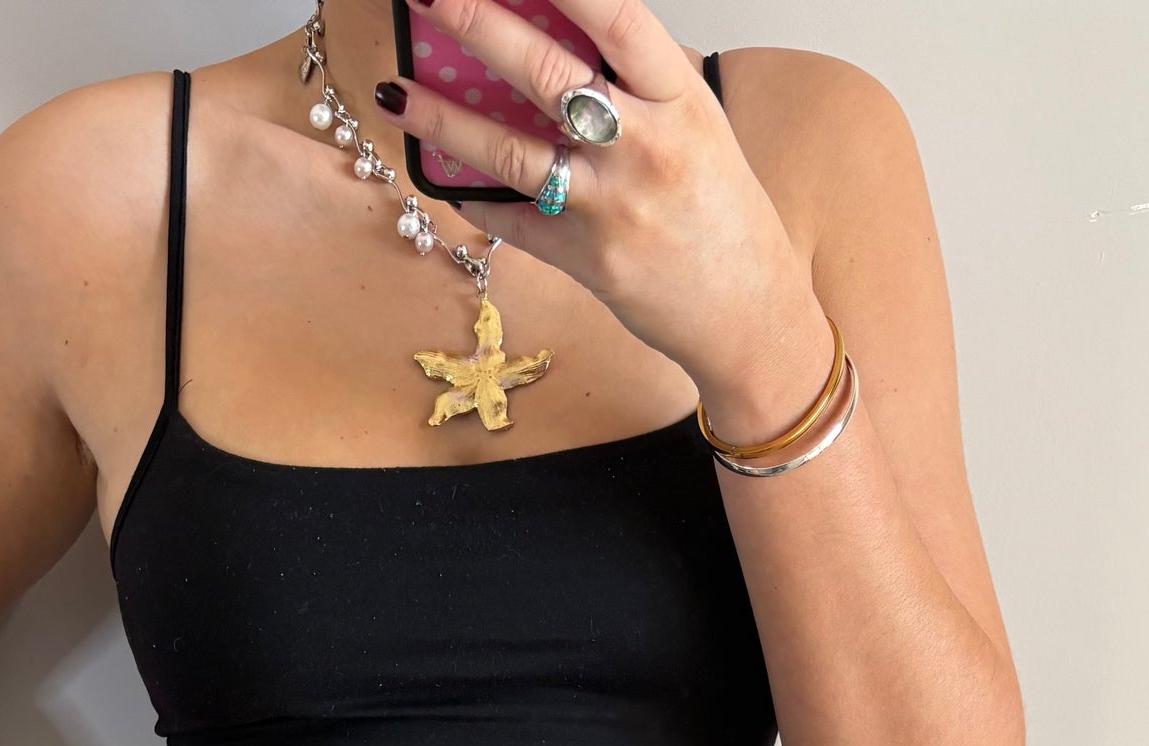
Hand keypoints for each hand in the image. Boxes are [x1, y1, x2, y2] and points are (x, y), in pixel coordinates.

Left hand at [372, 0, 831, 426]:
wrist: (750, 312)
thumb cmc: (722, 213)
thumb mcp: (696, 127)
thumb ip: (636, 85)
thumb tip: (560, 38)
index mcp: (680, 99)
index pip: (615, 17)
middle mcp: (645, 146)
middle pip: (547, 73)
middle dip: (478, 24)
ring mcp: (612, 207)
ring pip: (512, 153)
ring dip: (446, 120)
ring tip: (398, 93)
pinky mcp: (586, 261)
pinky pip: (514, 222)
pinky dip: (474, 200)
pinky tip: (440, 178)